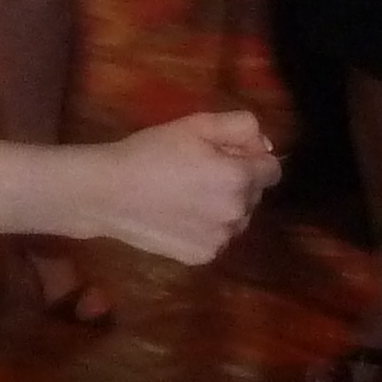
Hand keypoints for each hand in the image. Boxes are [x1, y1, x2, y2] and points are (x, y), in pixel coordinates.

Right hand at [89, 110, 278, 262]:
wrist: (108, 193)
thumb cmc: (151, 152)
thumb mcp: (196, 124)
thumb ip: (241, 127)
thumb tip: (264, 145)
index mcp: (239, 179)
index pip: (273, 170)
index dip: (251, 157)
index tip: (224, 153)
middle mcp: (237, 214)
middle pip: (255, 194)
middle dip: (237, 181)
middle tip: (199, 171)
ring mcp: (220, 240)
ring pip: (237, 218)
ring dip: (223, 206)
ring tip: (187, 195)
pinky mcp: (202, 257)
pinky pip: (217, 237)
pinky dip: (205, 227)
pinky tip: (178, 216)